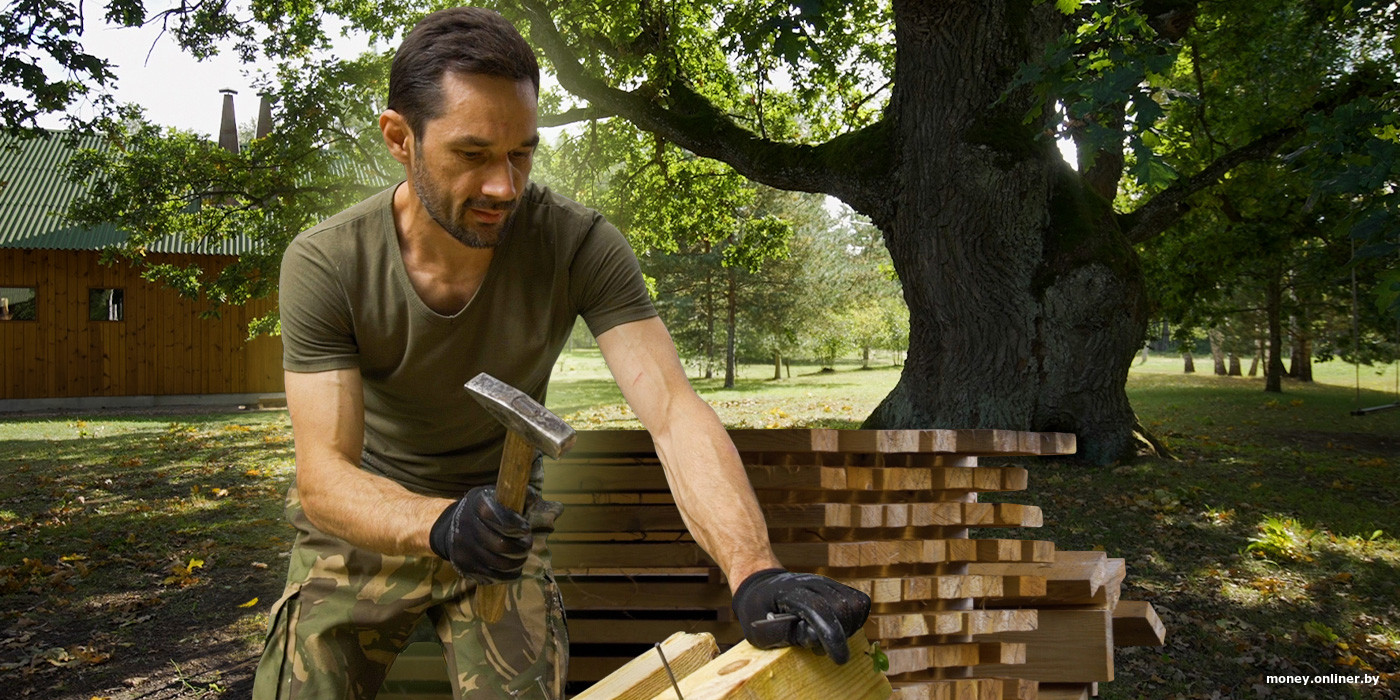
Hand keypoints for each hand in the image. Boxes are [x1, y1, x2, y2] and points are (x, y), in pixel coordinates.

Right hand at [429, 485, 531, 583]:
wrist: (452, 527)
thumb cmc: (485, 509)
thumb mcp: (499, 496)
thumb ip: (522, 498)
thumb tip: (546, 508)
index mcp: (477, 504)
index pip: (499, 518)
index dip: (516, 525)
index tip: (526, 528)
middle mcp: (466, 526)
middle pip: (501, 546)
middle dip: (522, 547)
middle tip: (527, 544)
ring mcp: (463, 549)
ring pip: (500, 565)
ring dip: (518, 562)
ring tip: (522, 555)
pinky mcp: (464, 567)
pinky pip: (493, 577)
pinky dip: (508, 575)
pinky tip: (513, 568)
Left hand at [731, 568, 870, 663]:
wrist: (761, 588)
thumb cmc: (757, 612)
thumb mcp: (757, 631)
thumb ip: (781, 634)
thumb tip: (811, 636)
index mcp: (787, 592)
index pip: (818, 609)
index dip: (832, 636)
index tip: (838, 658)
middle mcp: (810, 582)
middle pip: (841, 607)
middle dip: (840, 634)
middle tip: (822, 646)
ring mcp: (825, 581)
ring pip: (855, 604)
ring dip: (849, 628)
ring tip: (829, 637)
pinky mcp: (835, 586)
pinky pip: (859, 602)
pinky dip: (855, 619)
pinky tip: (838, 628)